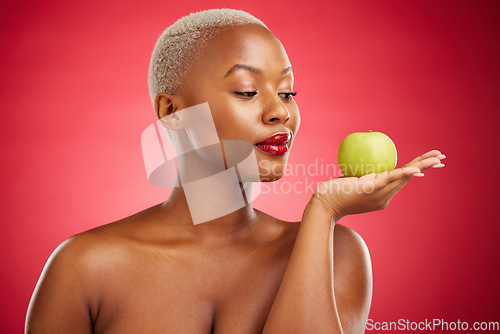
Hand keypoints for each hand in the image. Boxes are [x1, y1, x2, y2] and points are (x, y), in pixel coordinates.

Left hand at [314, 150, 445, 220]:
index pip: (402, 180)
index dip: (416, 172)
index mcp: (382, 195)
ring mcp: (379, 195)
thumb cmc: (334, 192)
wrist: (323, 204)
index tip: (425, 166)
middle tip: (442, 159)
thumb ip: (361, 173)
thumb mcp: (351, 180)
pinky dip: (403, 173)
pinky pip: (390, 179)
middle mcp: (384, 197)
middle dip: (427, 168)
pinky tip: (414, 168)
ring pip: (404, 177)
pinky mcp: (371, 189)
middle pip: (409, 178)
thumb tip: (364, 159)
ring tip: (437, 159)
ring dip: (422, 167)